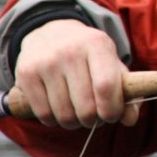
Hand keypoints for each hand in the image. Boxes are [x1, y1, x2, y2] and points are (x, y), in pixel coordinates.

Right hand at [15, 19, 140, 127]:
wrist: (51, 33)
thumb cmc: (88, 56)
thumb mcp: (111, 64)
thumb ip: (127, 92)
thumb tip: (130, 119)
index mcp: (97, 44)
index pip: (105, 86)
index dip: (111, 110)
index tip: (111, 116)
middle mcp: (69, 50)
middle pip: (85, 106)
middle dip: (93, 120)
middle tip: (93, 115)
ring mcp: (45, 61)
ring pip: (64, 115)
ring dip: (74, 123)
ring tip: (77, 112)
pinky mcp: (26, 73)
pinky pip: (43, 114)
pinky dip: (54, 121)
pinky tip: (58, 110)